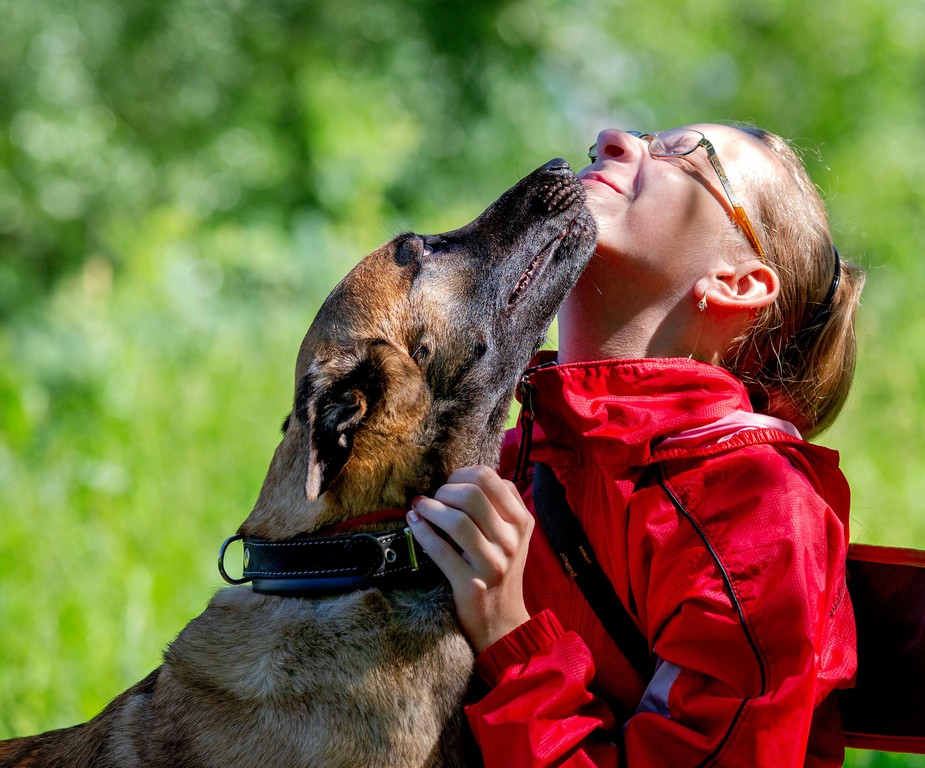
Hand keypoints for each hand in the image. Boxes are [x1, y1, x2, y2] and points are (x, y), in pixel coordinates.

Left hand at [406, 465, 533, 652]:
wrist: (502, 620)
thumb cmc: (501, 569)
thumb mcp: (511, 535)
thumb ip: (497, 505)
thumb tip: (460, 478)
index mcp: (521, 520)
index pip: (490, 478)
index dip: (462, 475)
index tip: (450, 484)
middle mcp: (511, 540)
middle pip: (471, 495)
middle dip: (445, 490)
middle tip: (434, 498)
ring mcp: (493, 563)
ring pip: (456, 521)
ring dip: (430, 509)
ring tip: (420, 508)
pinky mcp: (471, 584)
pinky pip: (440, 550)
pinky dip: (422, 531)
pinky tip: (414, 523)